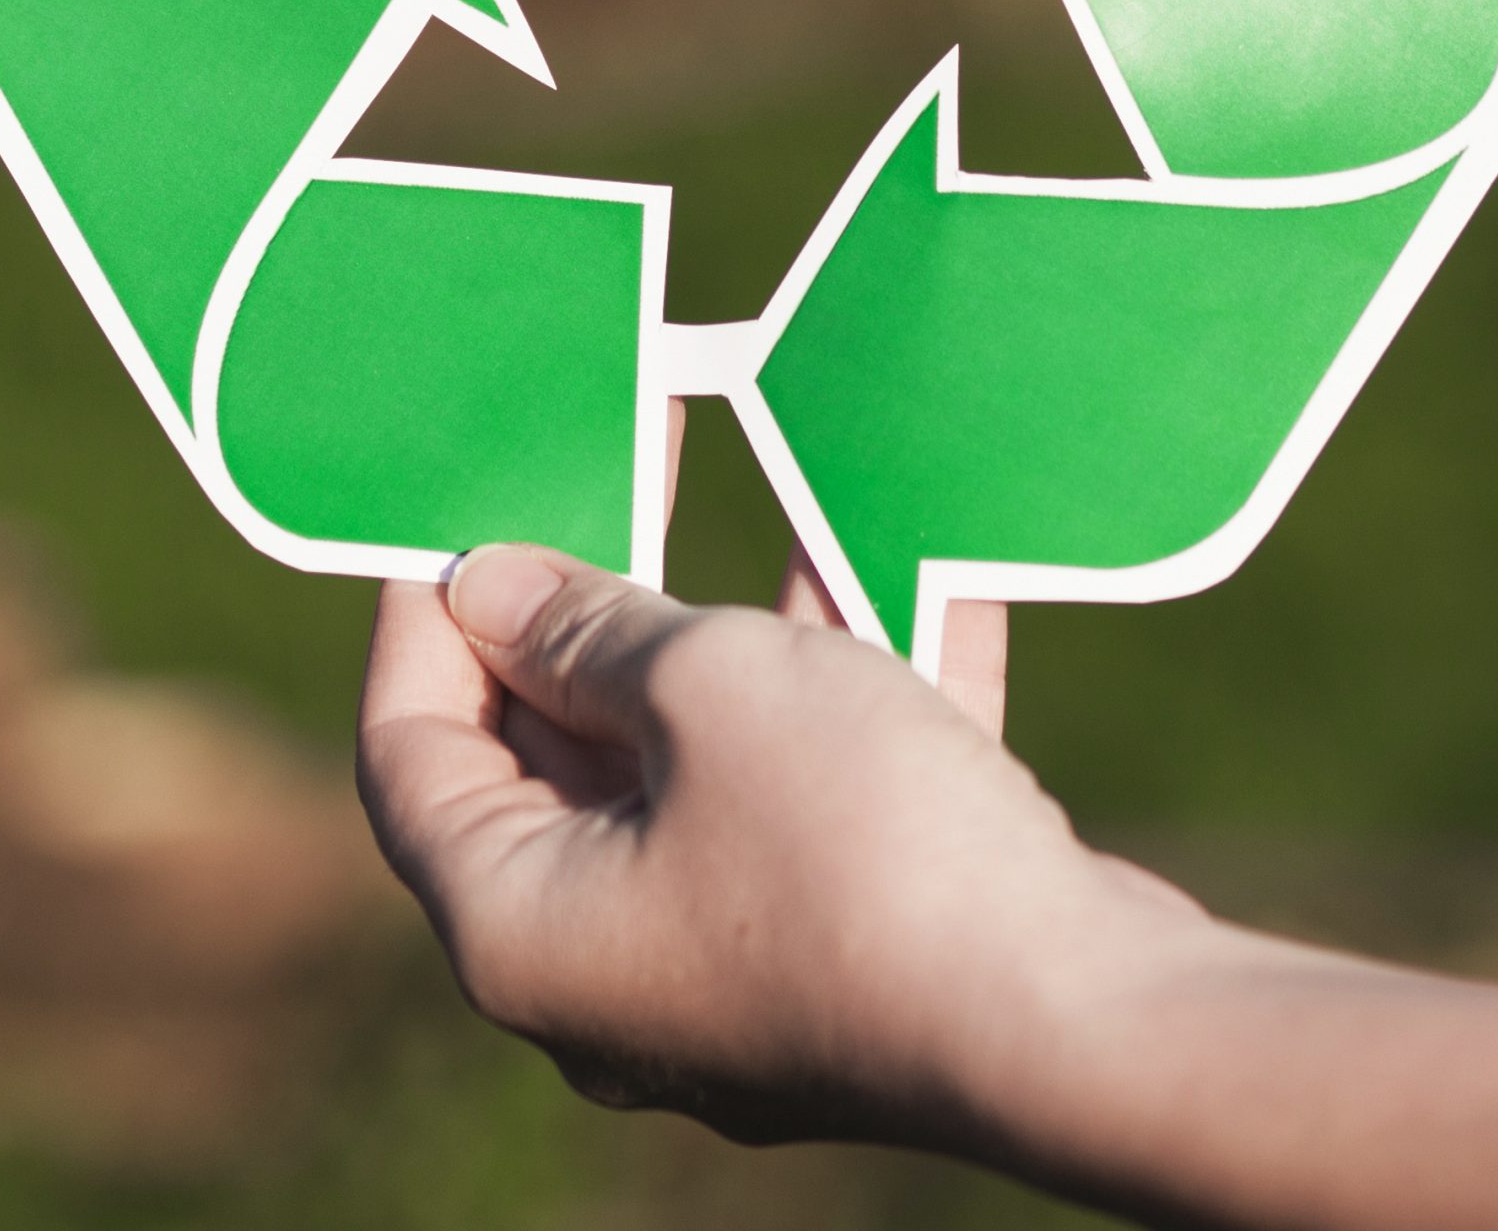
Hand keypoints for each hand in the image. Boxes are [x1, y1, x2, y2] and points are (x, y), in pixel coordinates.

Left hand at [355, 546, 1202, 1148]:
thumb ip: (592, 627)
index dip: (423, 619)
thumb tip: (491, 589)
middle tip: (609, 474)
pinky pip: (816, 798)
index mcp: (523, 927)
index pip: (409, 755)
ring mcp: (736, 966)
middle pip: (556, 760)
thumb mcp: (708, 685)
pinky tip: (903, 557)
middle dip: (591, 610)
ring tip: (758, 484)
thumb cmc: (864, 850)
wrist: (1088, 1023)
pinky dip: (844, 689)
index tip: (465, 508)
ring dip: (735, 633)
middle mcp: (609, 968)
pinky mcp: (853, 950)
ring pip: (703, 767)